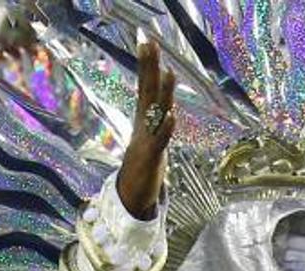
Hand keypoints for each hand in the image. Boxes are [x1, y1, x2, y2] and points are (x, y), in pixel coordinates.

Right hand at [116, 42, 177, 219]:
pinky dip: (166, 127)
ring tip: (167, 72)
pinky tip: (172, 115)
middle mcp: (144, 125)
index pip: (146, 86)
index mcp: (145, 119)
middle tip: (149, 43)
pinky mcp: (152, 157)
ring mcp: (147, 139)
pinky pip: (160, 140)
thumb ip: (157, 121)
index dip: (148, 65)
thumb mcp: (152, 138)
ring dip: (162, 93)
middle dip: (149, 68)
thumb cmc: (145, 165)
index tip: (148, 42)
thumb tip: (164, 105)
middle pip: (148, 91)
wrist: (133, 194)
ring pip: (156, 112)